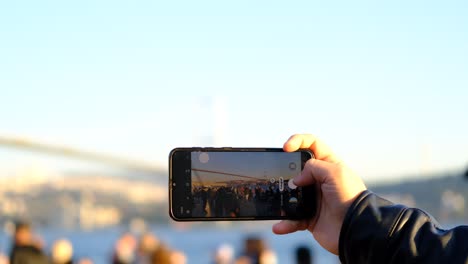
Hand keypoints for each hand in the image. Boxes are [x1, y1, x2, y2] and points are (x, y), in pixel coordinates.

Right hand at [272, 134, 365, 254]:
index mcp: (328, 165)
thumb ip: (313, 167)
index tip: (286, 148)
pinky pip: (292, 218)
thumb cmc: (350, 197)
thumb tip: (296, 179)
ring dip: (282, 198)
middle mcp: (319, 180)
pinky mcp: (309, 216)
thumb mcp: (335, 172)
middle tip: (280, 175)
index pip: (311, 144)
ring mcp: (313, 198)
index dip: (297, 141)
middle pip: (296, 168)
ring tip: (277, 201)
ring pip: (291, 194)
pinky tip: (279, 226)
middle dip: (285, 170)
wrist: (356, 228)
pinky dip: (285, 222)